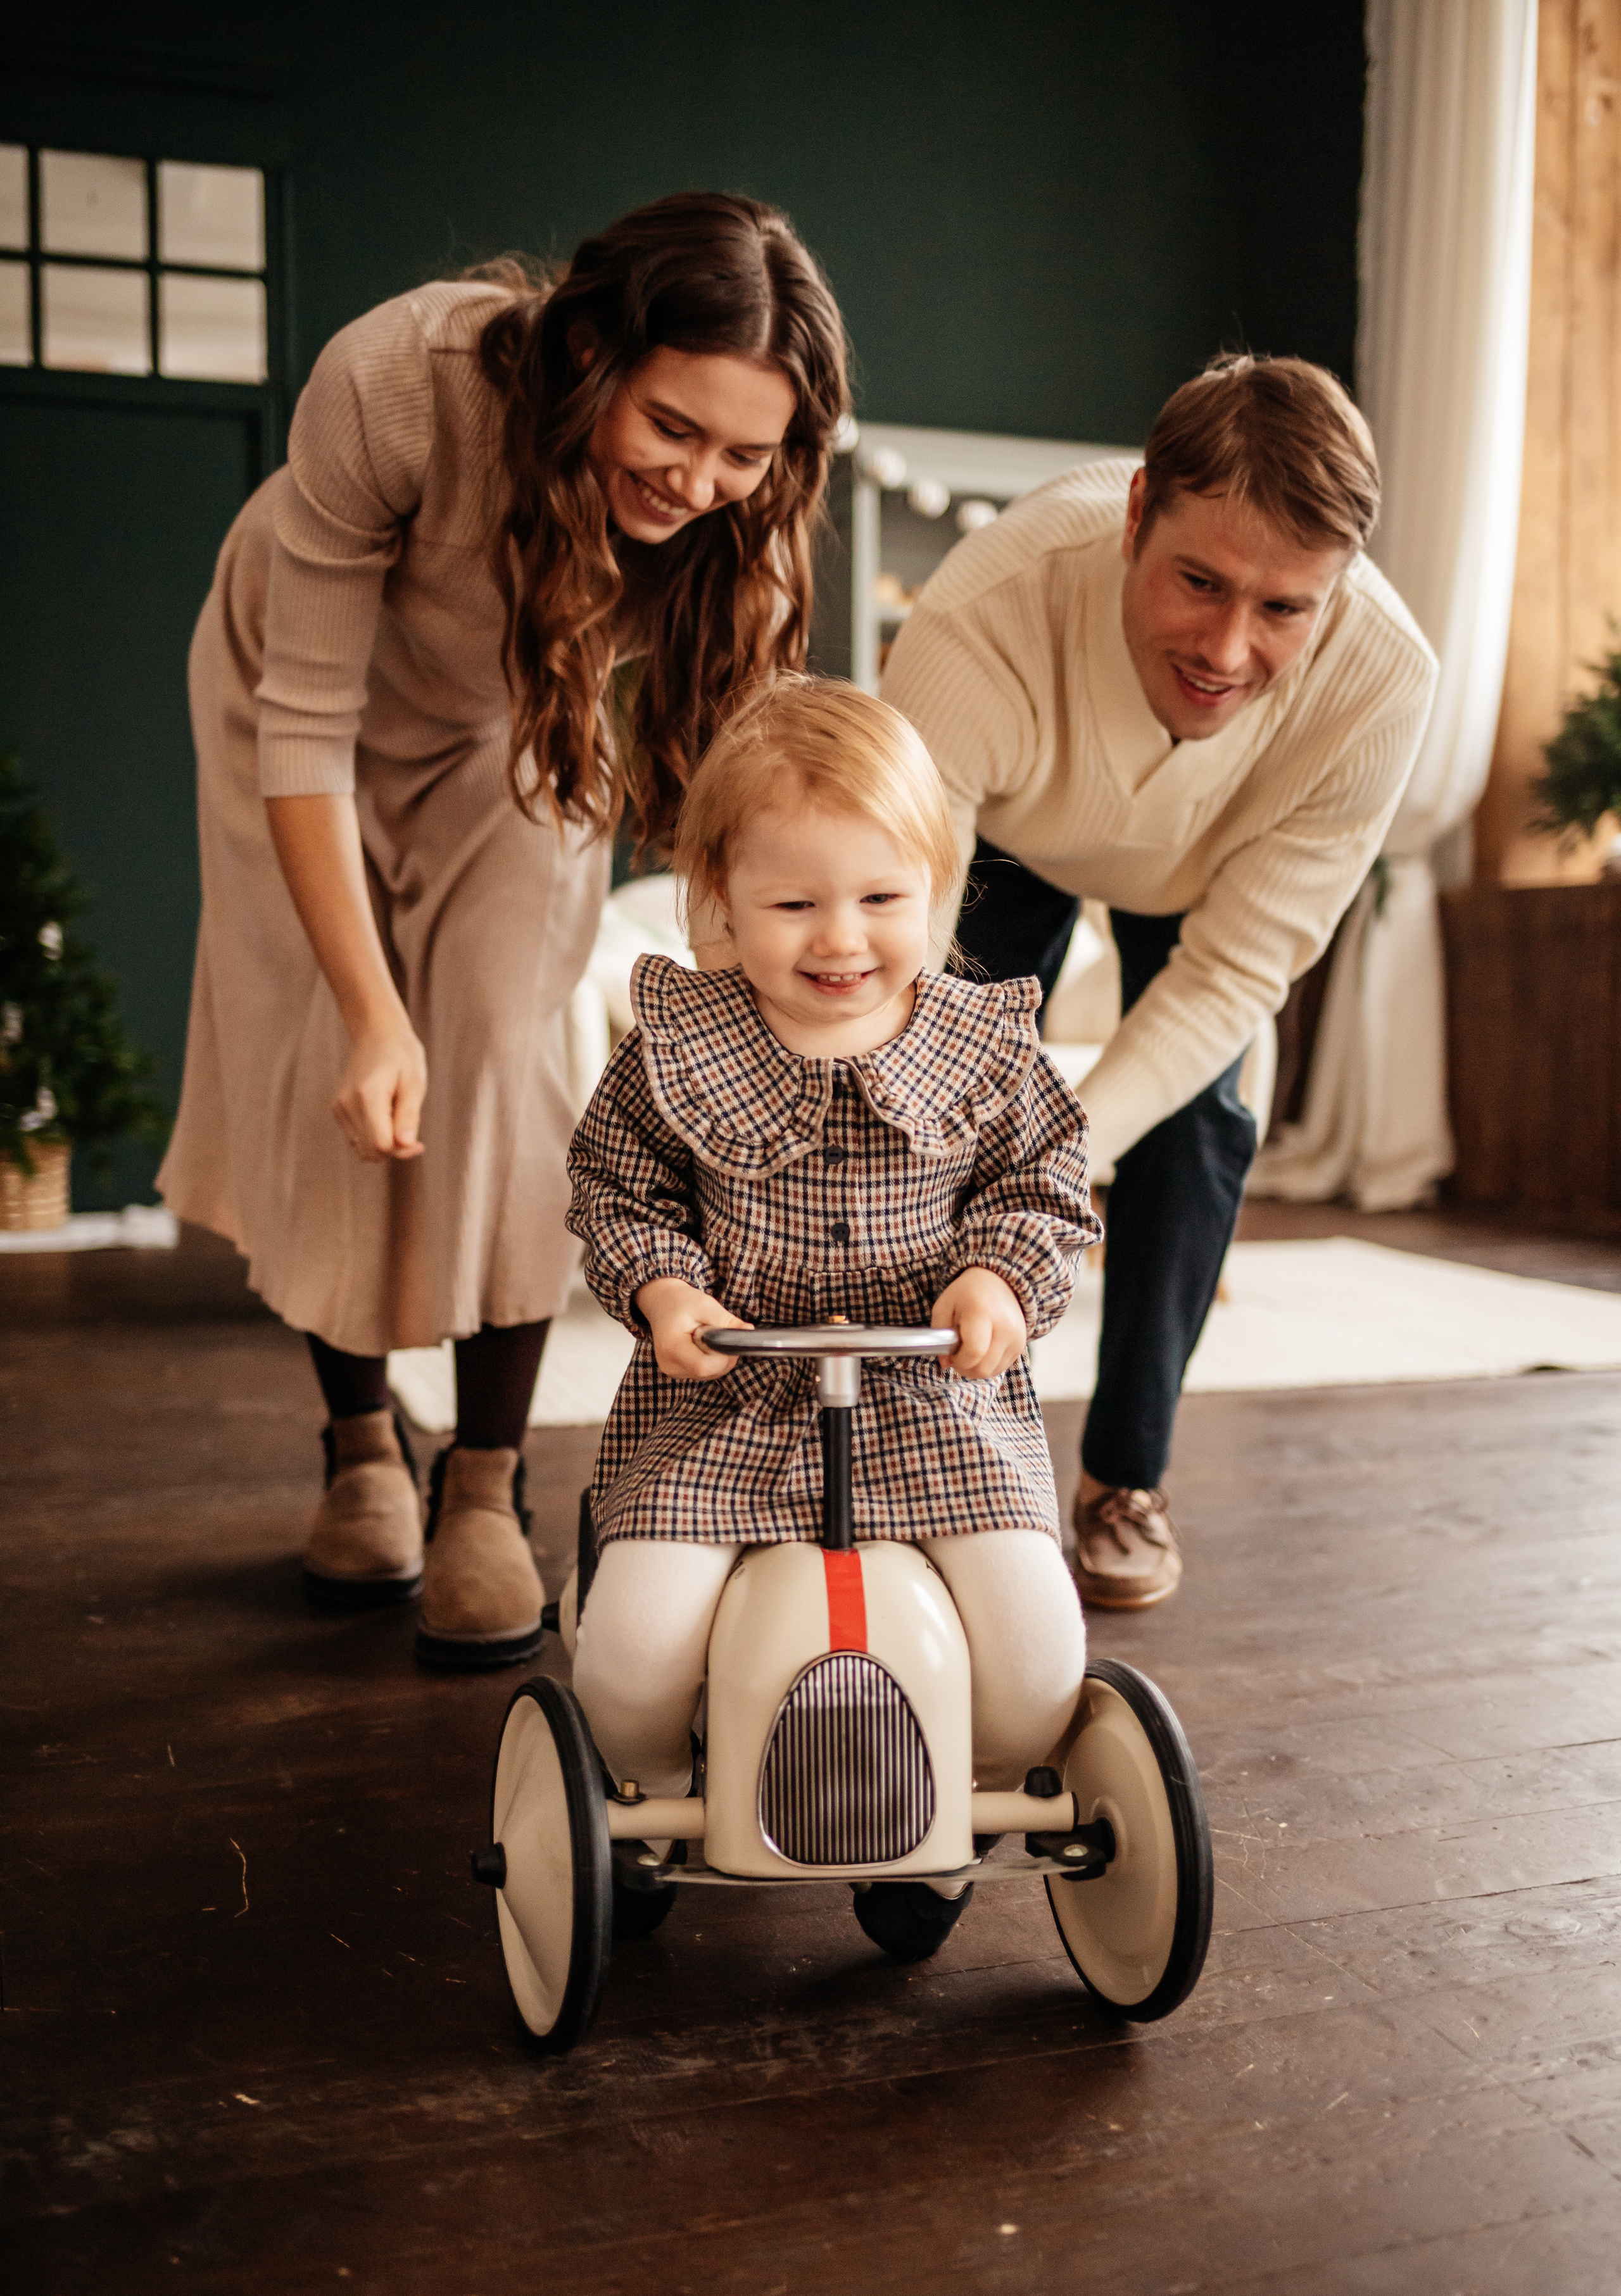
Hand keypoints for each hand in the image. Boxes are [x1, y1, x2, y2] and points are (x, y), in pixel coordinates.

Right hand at [333, 1017, 426, 1161]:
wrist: (377, 1034)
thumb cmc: (402, 1056)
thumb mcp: (414, 1083)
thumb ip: (409, 1115)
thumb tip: (406, 1145)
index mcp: (368, 1096)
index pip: (380, 1145)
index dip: (402, 1151)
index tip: (420, 1144)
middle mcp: (347, 1104)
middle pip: (370, 1151)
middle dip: (394, 1150)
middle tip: (411, 1131)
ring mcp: (339, 1107)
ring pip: (362, 1149)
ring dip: (384, 1144)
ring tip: (397, 1118)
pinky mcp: (338, 1110)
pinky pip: (357, 1139)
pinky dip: (373, 1137)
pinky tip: (385, 1117)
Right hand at [636, 1277, 752, 1378]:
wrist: (662, 1303)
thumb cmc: (682, 1302)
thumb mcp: (706, 1305)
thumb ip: (727, 1321)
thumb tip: (748, 1332)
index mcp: (671, 1347)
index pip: (703, 1366)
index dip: (722, 1356)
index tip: (728, 1339)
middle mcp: (669, 1364)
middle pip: (709, 1371)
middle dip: (724, 1355)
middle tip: (721, 1333)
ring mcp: (672, 1371)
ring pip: (710, 1374)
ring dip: (719, 1358)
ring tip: (710, 1336)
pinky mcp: (678, 1372)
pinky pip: (705, 1372)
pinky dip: (713, 1360)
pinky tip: (706, 1344)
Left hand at [931, 1267, 1026, 1379]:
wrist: (999, 1281)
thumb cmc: (967, 1293)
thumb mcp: (944, 1306)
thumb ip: (939, 1335)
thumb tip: (945, 1363)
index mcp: (982, 1313)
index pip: (973, 1353)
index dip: (959, 1361)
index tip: (952, 1353)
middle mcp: (1004, 1326)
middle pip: (983, 1368)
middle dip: (966, 1367)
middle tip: (959, 1354)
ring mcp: (1016, 1337)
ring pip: (992, 1372)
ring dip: (977, 1368)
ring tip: (971, 1349)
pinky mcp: (1021, 1345)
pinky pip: (1001, 1368)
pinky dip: (988, 1364)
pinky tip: (983, 1349)